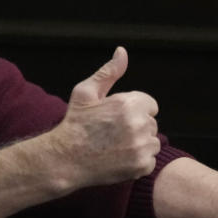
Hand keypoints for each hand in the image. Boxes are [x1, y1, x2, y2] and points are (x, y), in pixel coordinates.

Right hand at [48, 47, 160, 189]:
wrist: (65, 159)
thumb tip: (122, 51)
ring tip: (116, 146)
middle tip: (112, 133)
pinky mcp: (141, 166)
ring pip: (152, 142)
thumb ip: (109, 72)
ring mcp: (141, 147)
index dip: (133, 110)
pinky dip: (138, 162)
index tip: (117, 118)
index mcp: (128, 104)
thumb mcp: (86, 92)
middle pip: (151, 124)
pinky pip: (149, 161)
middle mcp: (138, 125)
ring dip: (139, 144)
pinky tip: (119, 158)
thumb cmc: (75, 123)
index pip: (150, 105)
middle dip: (136, 126)